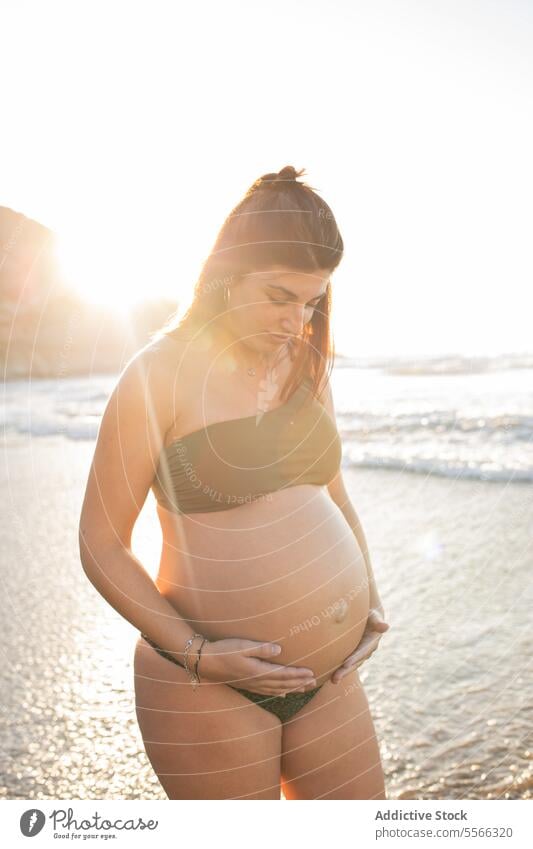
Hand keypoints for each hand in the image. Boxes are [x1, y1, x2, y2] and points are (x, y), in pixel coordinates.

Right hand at [200, 638, 316, 695]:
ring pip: (277, 689)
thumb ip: (261, 648)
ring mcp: (252, 684)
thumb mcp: (242, 646)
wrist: (205, 662)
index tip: (312, 673)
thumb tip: (280, 650)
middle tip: (314, 683)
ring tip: (304, 688)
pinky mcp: (247, 684)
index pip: (284, 674)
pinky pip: (267, 692)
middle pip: (283, 684)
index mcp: (258, 671)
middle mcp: (257, 681)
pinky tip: (283, 694)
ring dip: (292, 689)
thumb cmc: (224, 650)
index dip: (298, 674)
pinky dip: (277, 693)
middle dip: (299, 683)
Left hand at [330, 607, 389, 683]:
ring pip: (352, 665)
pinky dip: (340, 668)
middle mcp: (367, 650)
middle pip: (356, 662)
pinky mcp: (354, 654)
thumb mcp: (374, 616)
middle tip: (335, 678)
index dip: (355, 658)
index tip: (346, 664)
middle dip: (346, 671)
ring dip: (343, 673)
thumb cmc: (370, 614)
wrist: (370, 618)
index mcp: (372, 641)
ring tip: (333, 680)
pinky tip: (330, 675)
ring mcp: (361, 654)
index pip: (362, 651)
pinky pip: (347, 663)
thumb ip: (378, 621)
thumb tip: (385, 626)